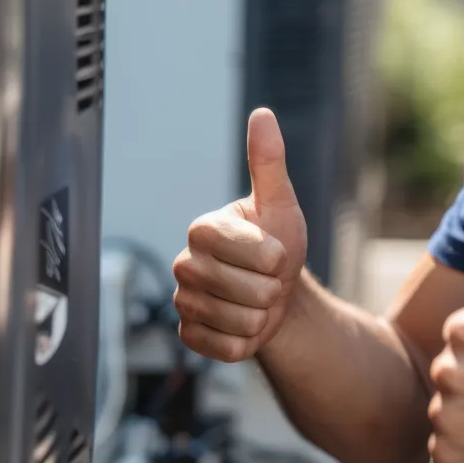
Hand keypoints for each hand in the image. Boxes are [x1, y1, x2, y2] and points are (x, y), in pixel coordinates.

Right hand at [174, 108, 307, 361]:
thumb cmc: (277, 242)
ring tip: (258, 300)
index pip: (242, 249)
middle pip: (244, 289)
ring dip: (262, 315)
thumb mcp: (280, 204)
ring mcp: (183, 302)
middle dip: (272, 288)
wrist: (277, 294)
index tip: (278, 252)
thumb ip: (268, 162)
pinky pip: (228, 348)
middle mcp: (184, 264)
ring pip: (239, 320)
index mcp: (203, 229)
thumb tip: (262, 114)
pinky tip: (245, 324)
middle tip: (269, 280)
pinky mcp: (188, 336)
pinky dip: (248, 340)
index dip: (271, 255)